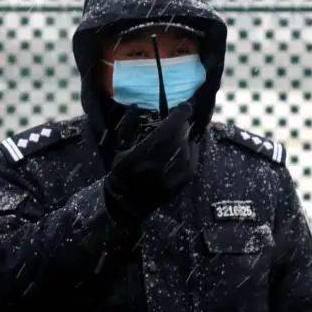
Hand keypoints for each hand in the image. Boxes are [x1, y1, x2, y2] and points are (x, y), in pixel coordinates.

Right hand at [104, 101, 198, 226]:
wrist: (125, 205)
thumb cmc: (121, 172)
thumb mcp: (118, 149)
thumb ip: (127, 127)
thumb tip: (135, 107)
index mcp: (135, 157)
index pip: (162, 132)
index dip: (177, 117)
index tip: (185, 107)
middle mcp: (151, 170)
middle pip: (176, 142)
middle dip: (183, 127)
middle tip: (184, 119)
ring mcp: (165, 182)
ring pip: (185, 154)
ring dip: (188, 139)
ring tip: (185, 132)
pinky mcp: (175, 189)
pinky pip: (191, 168)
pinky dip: (193, 154)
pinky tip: (190, 146)